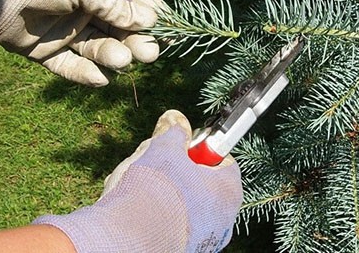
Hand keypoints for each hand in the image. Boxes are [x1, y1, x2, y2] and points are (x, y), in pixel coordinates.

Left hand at [0, 0, 162, 85]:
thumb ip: (116, 5)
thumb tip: (151, 21)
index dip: (151, 12)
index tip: (169, 29)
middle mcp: (84, 4)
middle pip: (118, 26)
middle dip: (135, 39)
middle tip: (150, 53)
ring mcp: (65, 27)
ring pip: (97, 46)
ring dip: (112, 55)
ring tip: (121, 60)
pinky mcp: (44, 50)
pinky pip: (69, 65)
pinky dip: (84, 74)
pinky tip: (99, 79)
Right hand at [34, 110, 243, 252]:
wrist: (129, 239)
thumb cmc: (154, 190)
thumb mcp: (165, 150)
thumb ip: (174, 132)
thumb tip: (175, 118)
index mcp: (228, 189)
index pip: (223, 162)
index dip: (202, 152)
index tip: (184, 151)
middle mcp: (225, 218)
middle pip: (206, 185)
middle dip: (182, 175)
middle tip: (160, 170)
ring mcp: (208, 239)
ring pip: (190, 208)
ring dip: (169, 197)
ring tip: (144, 192)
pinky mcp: (187, 251)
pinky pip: (177, 228)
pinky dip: (162, 219)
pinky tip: (141, 214)